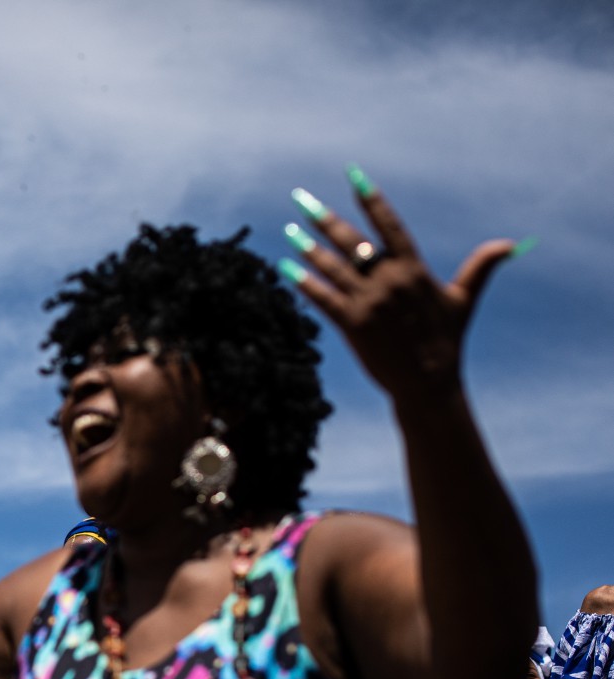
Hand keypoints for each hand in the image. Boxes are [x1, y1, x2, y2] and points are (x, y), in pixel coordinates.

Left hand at [285, 167, 518, 407]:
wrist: (428, 383)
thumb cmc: (446, 340)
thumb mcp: (463, 300)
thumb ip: (480, 268)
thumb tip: (510, 245)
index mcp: (414, 270)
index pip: (391, 227)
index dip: (372, 201)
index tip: (355, 177)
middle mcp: (390, 282)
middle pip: (352, 242)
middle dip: (324, 218)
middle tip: (301, 198)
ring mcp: (370, 303)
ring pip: (333, 267)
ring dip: (308, 247)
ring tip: (289, 230)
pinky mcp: (353, 325)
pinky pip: (323, 298)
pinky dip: (304, 282)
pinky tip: (286, 268)